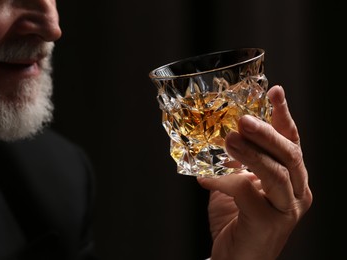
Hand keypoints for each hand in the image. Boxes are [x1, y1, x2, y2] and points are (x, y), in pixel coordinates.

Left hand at [197, 85, 312, 259]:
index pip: (292, 141)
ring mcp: (286, 210)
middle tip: (244, 118)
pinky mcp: (268, 224)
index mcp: (292, 178)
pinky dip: (224, 182)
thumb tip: (223, 135)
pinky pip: (246, 194)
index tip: (274, 91)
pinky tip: (205, 178)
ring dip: (251, 153)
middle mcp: (297, 192)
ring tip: (230, 139)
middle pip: (289, 154)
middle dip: (267, 132)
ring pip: (276, 173)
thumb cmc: (238, 221)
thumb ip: (236, 162)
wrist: (236, 259)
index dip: (283, 116)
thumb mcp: (239, 184)